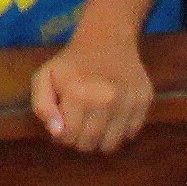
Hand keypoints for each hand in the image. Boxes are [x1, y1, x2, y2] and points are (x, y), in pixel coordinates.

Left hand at [32, 25, 153, 155]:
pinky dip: (119, 129)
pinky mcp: (144, 101)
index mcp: (78, 94)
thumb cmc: (71, 64)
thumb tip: (57, 133)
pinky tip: (112, 113)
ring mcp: (128, 102)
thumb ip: (42, 106)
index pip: (68, 138)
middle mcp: (106, 100)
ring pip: (111, 145)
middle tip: (79, 121)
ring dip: (100, 138)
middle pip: (89, 145)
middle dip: (79, 138)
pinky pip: (130, 134)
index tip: (63, 121)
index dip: (62, 134)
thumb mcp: (44, 77)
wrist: (107, 40)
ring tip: (95, 119)